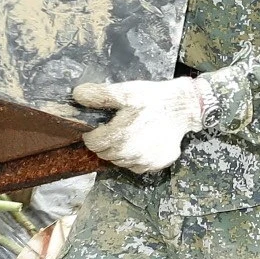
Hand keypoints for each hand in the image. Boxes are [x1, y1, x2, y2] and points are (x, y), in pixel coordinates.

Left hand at [72, 79, 207, 173]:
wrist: (183, 107)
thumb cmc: (152, 99)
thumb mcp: (125, 92)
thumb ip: (99, 95)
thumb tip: (77, 95)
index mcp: (118, 136)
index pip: (93, 143)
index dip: (93, 134)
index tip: (100, 125)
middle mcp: (129, 154)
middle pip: (105, 154)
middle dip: (105, 142)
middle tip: (115, 127)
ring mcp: (144, 161)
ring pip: (120, 161)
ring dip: (119, 151)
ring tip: (129, 134)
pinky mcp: (156, 165)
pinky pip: (137, 166)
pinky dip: (135, 158)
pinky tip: (142, 143)